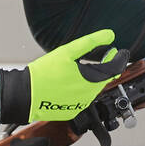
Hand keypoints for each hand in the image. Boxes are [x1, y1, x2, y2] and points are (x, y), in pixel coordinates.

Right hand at [0, 29, 129, 122]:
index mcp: (91, 79)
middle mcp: (89, 94)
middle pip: (103, 78)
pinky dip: (79, 90)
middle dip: (103, 67)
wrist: (25, 95)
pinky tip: (67, 84)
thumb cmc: (43, 73)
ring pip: (93, 89)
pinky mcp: (72, 110)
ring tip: (75, 71)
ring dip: (90, 79)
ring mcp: (81, 104)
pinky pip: (81, 98)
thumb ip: (91, 42)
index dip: (119, 58)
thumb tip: (109, 35)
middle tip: (98, 57)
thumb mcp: (67, 51)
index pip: (114, 68)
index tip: (119, 52)